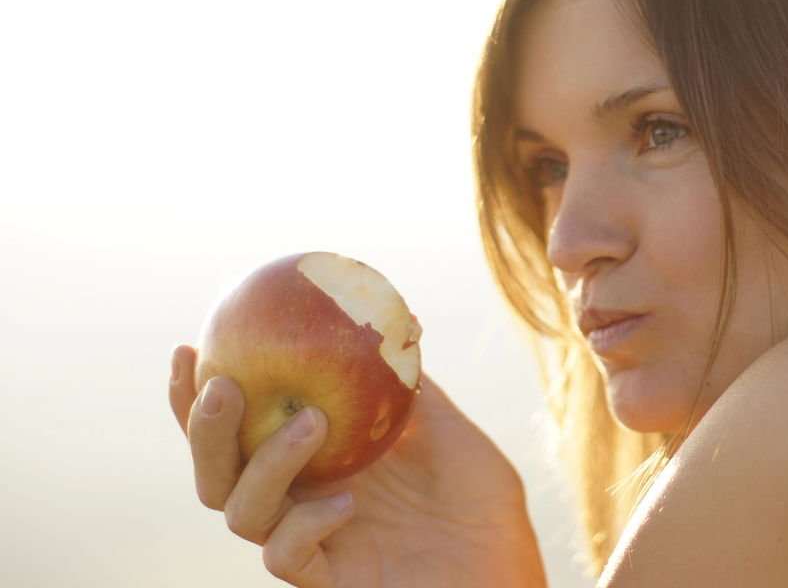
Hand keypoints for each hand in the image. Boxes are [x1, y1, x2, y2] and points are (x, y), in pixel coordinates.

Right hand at [169, 344, 546, 587]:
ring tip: (311, 421)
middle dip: (205, 429)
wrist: (506, 565)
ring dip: (265, 462)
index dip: (201, 390)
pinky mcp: (329, 581)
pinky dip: (305, 524)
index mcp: (316, 459)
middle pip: (219, 471)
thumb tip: (403, 317)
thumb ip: (412, 382)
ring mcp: (312, 542)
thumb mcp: (448, 428)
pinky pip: (286, 557)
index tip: (191, 343)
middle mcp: (301, 500)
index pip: (243, 424)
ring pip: (241, 511)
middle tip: (223, 385)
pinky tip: (346, 501)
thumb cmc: (480, 500)